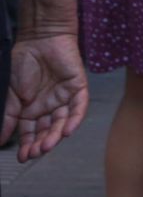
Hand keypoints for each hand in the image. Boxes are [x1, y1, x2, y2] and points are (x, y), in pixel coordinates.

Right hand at [4, 33, 88, 161]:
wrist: (39, 38)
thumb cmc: (23, 62)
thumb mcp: (11, 93)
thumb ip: (9, 116)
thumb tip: (0, 140)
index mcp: (31, 109)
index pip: (31, 132)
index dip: (27, 145)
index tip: (22, 158)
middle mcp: (49, 106)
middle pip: (48, 130)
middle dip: (41, 143)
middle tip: (34, 154)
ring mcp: (64, 97)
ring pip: (63, 121)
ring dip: (57, 135)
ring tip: (47, 146)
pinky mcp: (78, 87)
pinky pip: (79, 106)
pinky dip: (75, 119)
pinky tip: (68, 131)